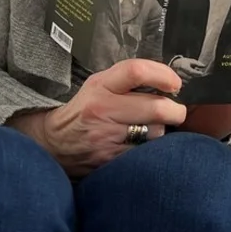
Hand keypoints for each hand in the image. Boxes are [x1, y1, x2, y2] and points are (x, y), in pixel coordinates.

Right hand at [8, 59, 185, 176]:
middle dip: (176, 111)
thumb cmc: (85, 110)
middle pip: (156, 107)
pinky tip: (142, 145)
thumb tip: (169, 82)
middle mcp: (103, 109)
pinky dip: (151, 149)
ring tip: (150, 129)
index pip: (136, 71)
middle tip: (176, 112)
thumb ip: (129, 80)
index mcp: (101, 86)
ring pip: (155, 133)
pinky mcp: (110, 159)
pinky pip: (145, 153)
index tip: (176, 84)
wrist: (54, 143)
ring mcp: (106, 136)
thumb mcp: (99, 85)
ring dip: (161, 131)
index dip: (163, 75)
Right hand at [170, 56, 207, 80]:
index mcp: (183, 67)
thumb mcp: (190, 61)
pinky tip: (188, 80)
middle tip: (197, 75)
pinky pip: (184, 85)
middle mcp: (179, 72)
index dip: (197, 73)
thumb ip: (197, 63)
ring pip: (187, 82)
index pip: (191, 72)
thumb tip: (204, 66)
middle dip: (194, 77)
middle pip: (190, 78)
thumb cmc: (183, 62)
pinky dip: (187, 83)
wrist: (173, 64)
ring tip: (192, 77)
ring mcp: (177, 78)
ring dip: (191, 80)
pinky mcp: (176, 82)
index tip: (202, 73)